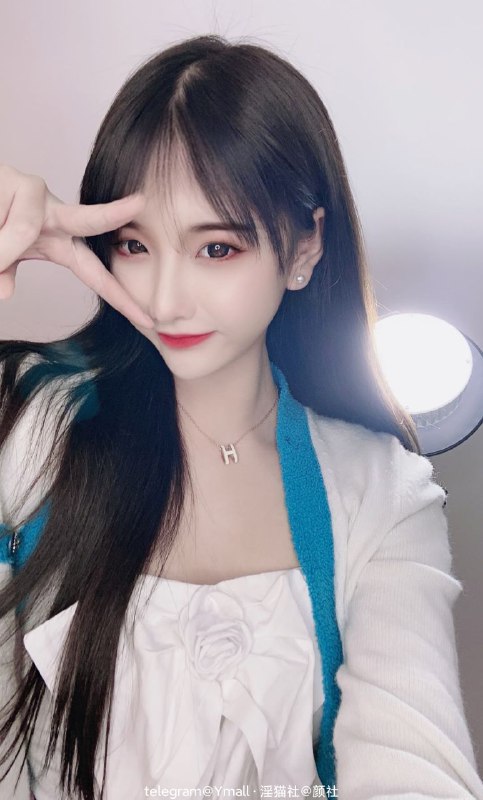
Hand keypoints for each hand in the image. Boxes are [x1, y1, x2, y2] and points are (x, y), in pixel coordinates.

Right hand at [0, 163, 153, 328]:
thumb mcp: (0, 259)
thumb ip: (5, 272)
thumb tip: (6, 292)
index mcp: (60, 245)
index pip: (96, 276)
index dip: (120, 299)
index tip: (147, 319)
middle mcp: (56, 219)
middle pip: (90, 220)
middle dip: (113, 213)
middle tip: (140, 202)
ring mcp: (39, 197)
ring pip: (25, 230)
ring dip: (1, 246)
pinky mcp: (18, 182)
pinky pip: (4, 219)